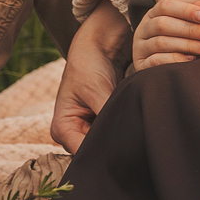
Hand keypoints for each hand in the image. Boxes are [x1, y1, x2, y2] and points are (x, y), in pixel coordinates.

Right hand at [50, 7, 127, 152]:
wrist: (99, 44)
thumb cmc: (89, 64)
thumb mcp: (96, 90)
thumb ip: (106, 115)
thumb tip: (122, 138)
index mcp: (62, 128)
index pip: (83, 154)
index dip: (103, 154)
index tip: (124, 149)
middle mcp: (73, 133)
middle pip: (95, 152)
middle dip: (113, 147)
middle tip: (135, 142)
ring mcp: (88, 128)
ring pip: (107, 144)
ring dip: (120, 138)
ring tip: (136, 132)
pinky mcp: (104, 122)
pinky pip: (115, 133)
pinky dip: (125, 130)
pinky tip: (137, 126)